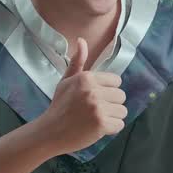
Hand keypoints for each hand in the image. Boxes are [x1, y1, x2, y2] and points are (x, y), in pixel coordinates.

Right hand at [33, 38, 126, 156]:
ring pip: (122, 111)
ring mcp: (98, 108)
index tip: (96, 98)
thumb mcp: (66, 81)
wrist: (50, 132)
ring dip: (113, 117)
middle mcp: (93, 91)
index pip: (116, 81)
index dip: (108, 90)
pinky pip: (120, 124)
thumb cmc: (59, 106)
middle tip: (95, 110)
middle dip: (111, 104)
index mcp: (86, 78)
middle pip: (121, 96)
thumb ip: (77, 62)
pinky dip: (112, 129)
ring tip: (97, 119)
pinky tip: (98, 128)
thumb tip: (82, 40)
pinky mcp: (101, 124)